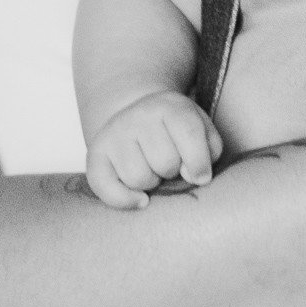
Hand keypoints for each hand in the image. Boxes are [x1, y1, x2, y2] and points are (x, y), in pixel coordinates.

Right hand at [86, 92, 221, 209]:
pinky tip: (139, 197)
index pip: (189, 134)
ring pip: (138, 178)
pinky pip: (106, 188)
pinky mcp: (95, 152)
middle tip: (169, 165)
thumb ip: (210, 151)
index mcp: (171, 106)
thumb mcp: (203, 131)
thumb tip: (194, 177)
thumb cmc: (177, 132)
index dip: (199, 163)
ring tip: (152, 170)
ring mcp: (115, 133)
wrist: (139, 117)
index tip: (201, 176)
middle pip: (165, 162)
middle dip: (173, 172)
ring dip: (151, 183)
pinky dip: (124, 200)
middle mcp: (139, 115)